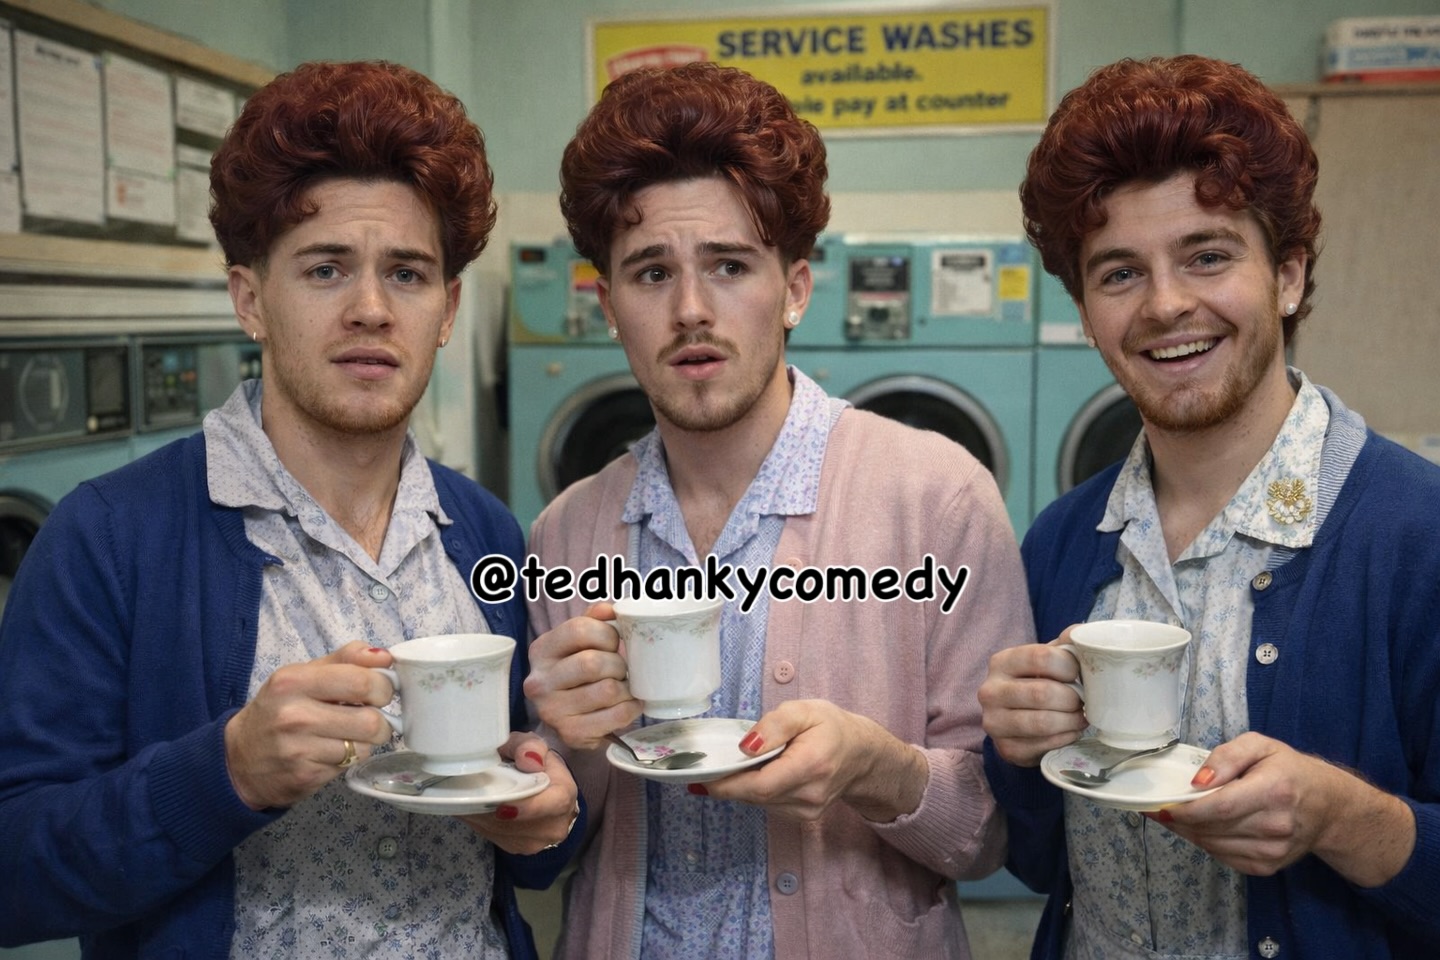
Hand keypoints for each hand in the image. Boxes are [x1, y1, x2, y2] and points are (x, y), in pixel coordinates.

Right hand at [223, 640, 396, 809]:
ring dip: (367, 742)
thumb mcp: (304, 674)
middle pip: (371, 720)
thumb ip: (346, 659)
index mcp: (294, 681)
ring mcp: (298, 749)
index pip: (362, 681)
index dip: (384, 687)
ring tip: (351, 735)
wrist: (239, 759)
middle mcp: (294, 715)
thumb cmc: (279, 709)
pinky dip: (350, 758)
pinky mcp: (305, 776)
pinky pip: (350, 765)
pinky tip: (332, 752)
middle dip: (384, 719)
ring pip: (365, 746)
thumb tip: (386, 657)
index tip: (382, 690)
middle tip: (374, 716)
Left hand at [459, 732, 580, 855]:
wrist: (544, 789)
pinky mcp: (519, 848)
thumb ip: (529, 747)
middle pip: (518, 822)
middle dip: (490, 809)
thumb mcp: (532, 744)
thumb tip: (528, 760)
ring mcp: (536, 841)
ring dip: (481, 816)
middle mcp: (554, 825)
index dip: (528, 807)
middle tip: (468, 793)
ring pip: (502, 831)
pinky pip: (495, 837)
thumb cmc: (536, 763)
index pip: (552, 804)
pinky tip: (474, 807)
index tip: (501, 806)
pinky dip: (481, 822)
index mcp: (564, 796)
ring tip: (467, 796)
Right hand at [523, 602, 641, 748]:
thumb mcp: (579, 642)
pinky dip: (631, 707)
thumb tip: (610, 609)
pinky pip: (616, 715)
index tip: (615, 642)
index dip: (607, 633)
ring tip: (626, 686)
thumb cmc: (579, 672)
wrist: (572, 718)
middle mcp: (540, 681)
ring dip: (627, 687)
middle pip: (592, 663)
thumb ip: (594, 620)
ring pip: (607, 690)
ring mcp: (552, 711)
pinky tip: (630, 703)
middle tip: (623, 668)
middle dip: (619, 664)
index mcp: (541, 650)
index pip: (579, 629)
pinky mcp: (571, 733)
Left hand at [698, 700, 928, 822]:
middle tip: (705, 767)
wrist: (862, 756)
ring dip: (740, 786)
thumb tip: (744, 748)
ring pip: (759, 803)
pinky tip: (750, 775)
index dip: (726, 784)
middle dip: (727, 782)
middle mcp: (809, 796)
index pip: (759, 785)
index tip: (700, 777)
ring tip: (727, 767)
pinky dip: (754, 791)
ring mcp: (807, 812)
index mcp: (810, 766)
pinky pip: (768, 805)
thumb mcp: (805, 710)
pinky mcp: (803, 817)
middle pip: (755, 796)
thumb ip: (774, 725)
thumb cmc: (832, 727)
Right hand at [978, 628, 1088, 766]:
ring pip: (1042, 722)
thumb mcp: (1049, 658)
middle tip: (1084, 701)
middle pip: (1042, 693)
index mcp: (1001, 662)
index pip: (1040, 657)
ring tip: (1081, 717)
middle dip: (1072, 699)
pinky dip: (1065, 739)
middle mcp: (989, 691)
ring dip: (1071, 721)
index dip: (1068, 666)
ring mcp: (994, 722)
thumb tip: (1081, 634)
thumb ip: (1066, 643)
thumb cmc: (1039, 682)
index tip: (1078, 674)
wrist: (1018, 717)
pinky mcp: (1005, 748)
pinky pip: (1042, 745)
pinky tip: (1070, 732)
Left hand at [1147, 732, 1414, 886]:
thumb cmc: (1289, 770)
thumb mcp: (1261, 746)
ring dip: (1188, 831)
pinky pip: (1223, 856)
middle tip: (1158, 806)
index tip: (1158, 804)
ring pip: (1212, 845)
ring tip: (1177, 814)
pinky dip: (1205, 842)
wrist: (1329, 807)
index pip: (1218, 807)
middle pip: (1211, 828)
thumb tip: (1197, 781)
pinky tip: (1202, 827)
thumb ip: (1226, 756)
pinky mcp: (1267, 867)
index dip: (1184, 809)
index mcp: (1274, 791)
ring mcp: (1273, 851)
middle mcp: (1275, 826)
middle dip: (1178, 818)